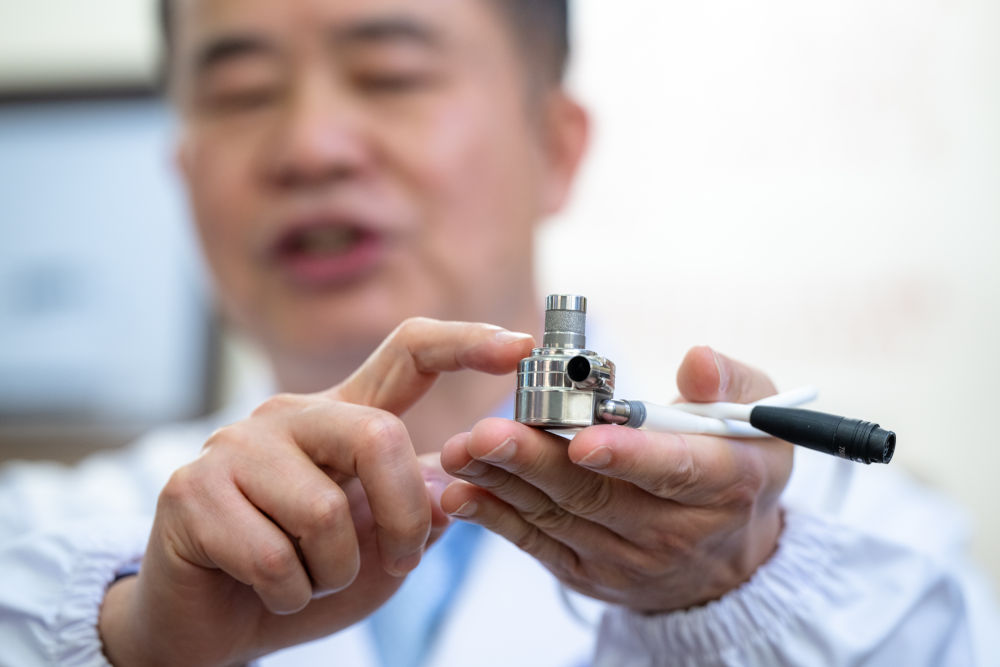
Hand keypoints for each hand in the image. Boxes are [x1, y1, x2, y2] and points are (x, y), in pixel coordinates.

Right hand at [98, 319, 533, 665]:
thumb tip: (447, 485)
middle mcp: (288, 417)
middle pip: (377, 435)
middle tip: (397, 561)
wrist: (210, 624)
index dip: (464, 343)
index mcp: (341, 419)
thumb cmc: (302, 577)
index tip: (520, 345)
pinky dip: (290, 596)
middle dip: (402, 516)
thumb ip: (418, 512)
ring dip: (335, 571)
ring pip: (325, 511)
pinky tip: (270, 591)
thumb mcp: (381, 549)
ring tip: (309, 579)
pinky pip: (273, 556)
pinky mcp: (191, 491)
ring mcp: (234, 447)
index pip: (406, 354)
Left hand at [440, 346, 792, 612]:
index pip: (677, 471)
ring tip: (463, 450)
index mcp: (723, 484)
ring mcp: (625, 557)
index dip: (631, 456)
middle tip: (490, 433)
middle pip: (598, 494)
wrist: (726, 559)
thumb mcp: (759, 417)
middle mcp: (673, 531)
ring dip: (504, 482)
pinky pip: (536, 542)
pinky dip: (496, 518)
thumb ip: (730, 383)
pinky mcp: (586, 569)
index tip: (585, 441)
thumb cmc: (738, 465)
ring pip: (558, 516)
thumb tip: (696, 361)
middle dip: (538, 462)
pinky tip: (461, 491)